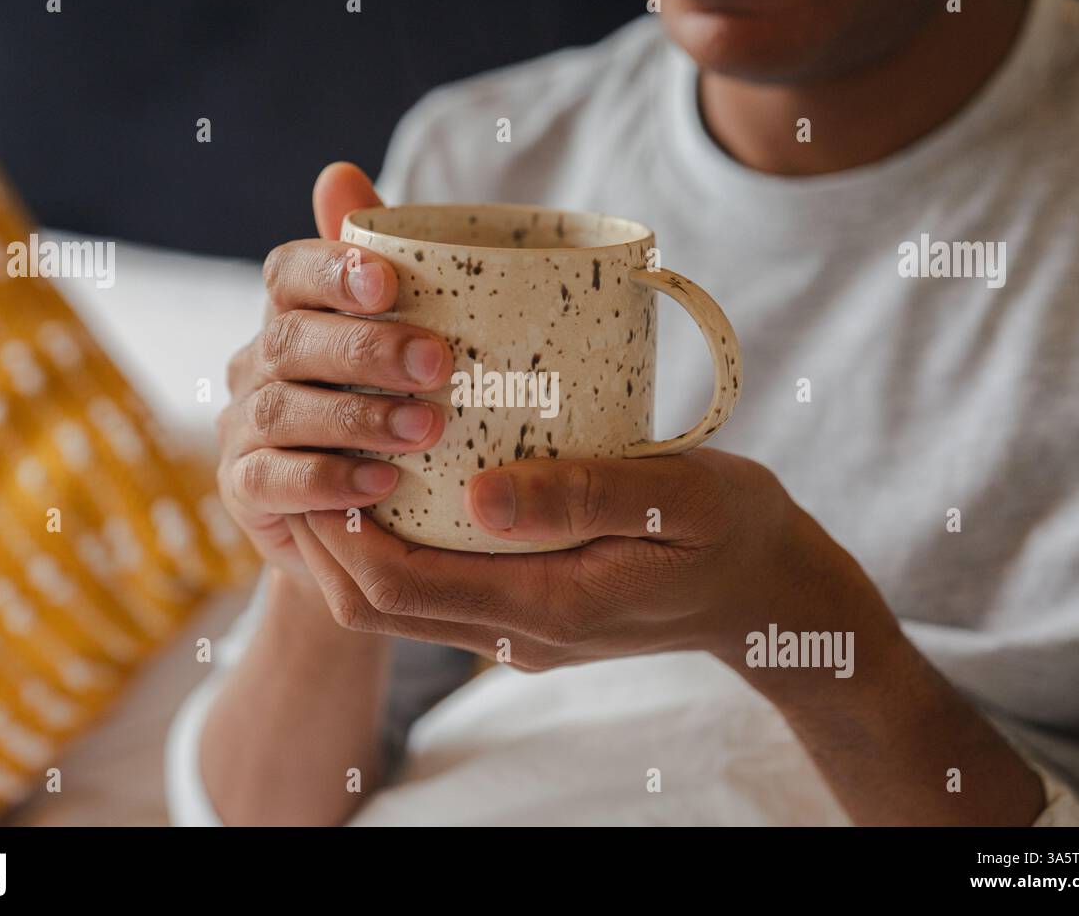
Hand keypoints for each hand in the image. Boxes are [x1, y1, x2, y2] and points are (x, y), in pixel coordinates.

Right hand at [217, 163, 453, 575]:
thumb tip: (338, 171)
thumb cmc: (387, 408)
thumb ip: (385, 264)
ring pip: (282, 409)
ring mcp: (242, 426)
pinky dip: (327, 481)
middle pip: (290, 338)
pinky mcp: (243, 488)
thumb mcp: (401, 340)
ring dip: (356, 417)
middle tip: (436, 363)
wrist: (357, 515)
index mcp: (293, 313)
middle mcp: (257, 362)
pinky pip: (272, 480)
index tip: (388, 283)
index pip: (289, 271)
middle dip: (364, 349)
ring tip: (426, 429)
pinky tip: (382, 484)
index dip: (330, 271)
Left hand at [288, 446, 892, 673]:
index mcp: (547, 608)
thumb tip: (475, 497)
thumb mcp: (678, 499)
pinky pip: (431, 590)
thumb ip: (583, 496)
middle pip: (372, 607)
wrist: (773, 595)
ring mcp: (517, 631)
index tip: (317, 448)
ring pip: (393, 605)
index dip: (335, 528)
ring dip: (348, 542)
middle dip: (320, 536)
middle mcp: (516, 634)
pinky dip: (392, 546)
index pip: (395, 586)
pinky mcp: (525, 613)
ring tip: (334, 455)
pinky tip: (396, 482)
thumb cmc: (735, 532)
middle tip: (305, 443)